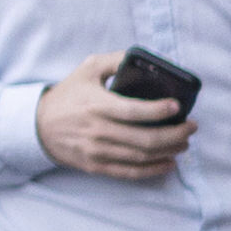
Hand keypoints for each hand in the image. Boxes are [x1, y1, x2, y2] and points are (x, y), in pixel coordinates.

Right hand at [37, 52, 192, 180]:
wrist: (38, 125)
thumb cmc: (69, 95)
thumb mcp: (86, 70)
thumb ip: (115, 61)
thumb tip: (143, 58)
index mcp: (97, 105)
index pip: (134, 111)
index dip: (159, 111)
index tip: (178, 107)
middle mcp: (98, 130)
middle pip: (146, 139)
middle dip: (176, 134)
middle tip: (191, 128)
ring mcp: (98, 151)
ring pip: (143, 157)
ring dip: (170, 151)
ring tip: (184, 142)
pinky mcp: (98, 166)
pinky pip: (132, 173)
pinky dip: (154, 170)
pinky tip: (170, 162)